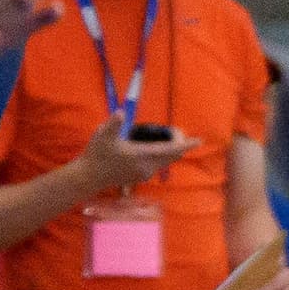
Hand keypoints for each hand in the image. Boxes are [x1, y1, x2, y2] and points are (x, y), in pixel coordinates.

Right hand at [65, 127, 188, 200]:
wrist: (89, 177)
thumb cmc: (96, 155)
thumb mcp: (102, 136)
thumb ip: (113, 124)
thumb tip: (120, 113)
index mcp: (142, 156)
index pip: (169, 150)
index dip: (185, 144)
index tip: (199, 141)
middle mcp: (148, 167)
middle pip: (172, 155)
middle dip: (180, 144)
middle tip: (180, 132)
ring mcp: (145, 173)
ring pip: (167, 161)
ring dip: (172, 150)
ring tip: (172, 137)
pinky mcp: (141, 176)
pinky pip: (160, 164)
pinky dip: (165, 155)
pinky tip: (160, 149)